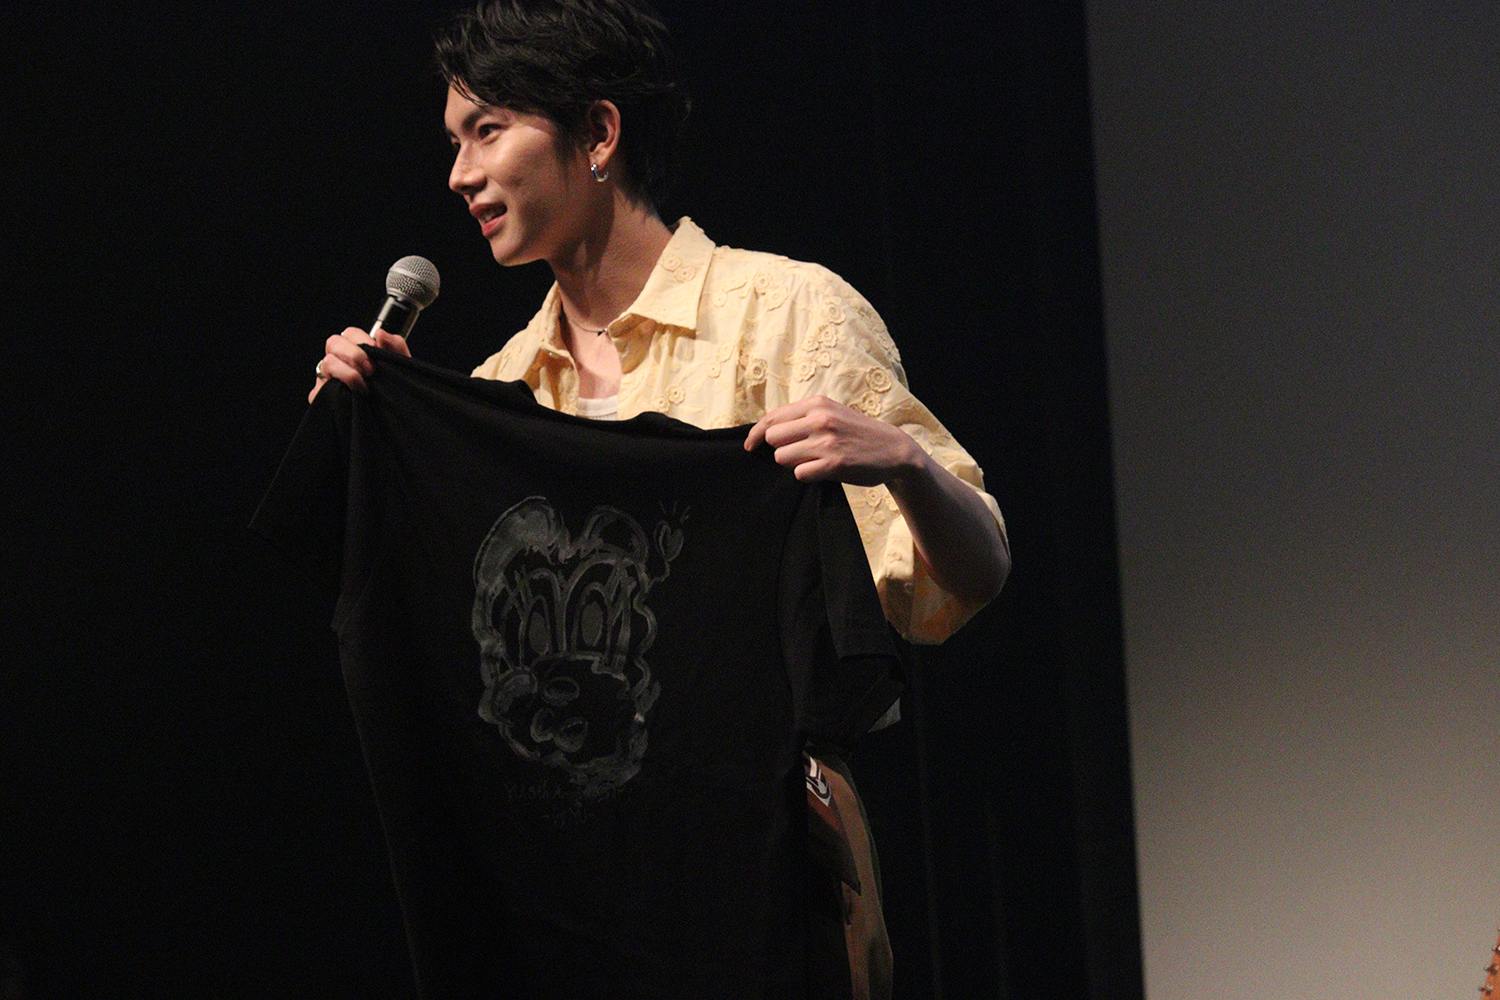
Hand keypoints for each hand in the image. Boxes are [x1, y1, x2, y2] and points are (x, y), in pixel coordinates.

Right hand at [309, 327, 410, 401]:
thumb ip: (395, 347)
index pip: (349, 334)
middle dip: (354, 354)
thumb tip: (380, 333)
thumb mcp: (401, 368)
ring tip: (365, 387)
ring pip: (327, 362)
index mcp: (355, 351)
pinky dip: (338, 390)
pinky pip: (320, 389)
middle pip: (333, 342)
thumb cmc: (394, 389)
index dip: (361, 339)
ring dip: (348, 373)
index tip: (376, 352)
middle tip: (371, 370)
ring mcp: (327, 379)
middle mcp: (338, 362)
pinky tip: (354, 398)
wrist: (394, 418)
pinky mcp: (322, 398)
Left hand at [744, 395, 924, 485]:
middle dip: (780, 449)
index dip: (756, 434)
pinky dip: (807, 475)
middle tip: (798, 453)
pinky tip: (822, 470)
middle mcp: (820, 419)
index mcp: (817, 404)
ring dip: (794, 463)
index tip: (750, 446)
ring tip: (814, 460)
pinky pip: (800, 474)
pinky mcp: (834, 463)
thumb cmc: (857, 432)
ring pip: (783, 457)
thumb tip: (767, 431)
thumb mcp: (832, 413)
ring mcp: (826, 441)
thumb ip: (803, 417)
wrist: (893, 449)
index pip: (772, 418)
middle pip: (773, 438)